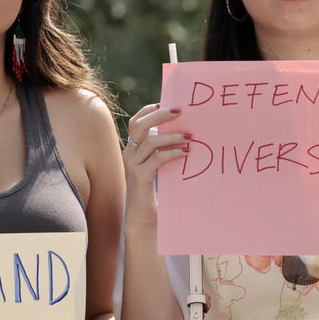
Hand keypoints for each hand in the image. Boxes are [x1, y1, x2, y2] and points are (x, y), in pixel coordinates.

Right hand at [124, 104, 189, 223]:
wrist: (143, 216)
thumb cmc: (153, 188)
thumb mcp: (155, 165)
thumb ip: (161, 149)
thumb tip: (182, 131)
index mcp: (132, 148)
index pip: (136, 122)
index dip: (149, 110)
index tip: (166, 103)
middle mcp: (129, 154)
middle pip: (140, 126)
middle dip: (160, 116)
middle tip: (180, 112)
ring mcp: (133, 165)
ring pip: (151, 142)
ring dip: (172, 136)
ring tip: (189, 136)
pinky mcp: (140, 177)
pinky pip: (157, 159)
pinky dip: (173, 153)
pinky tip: (185, 153)